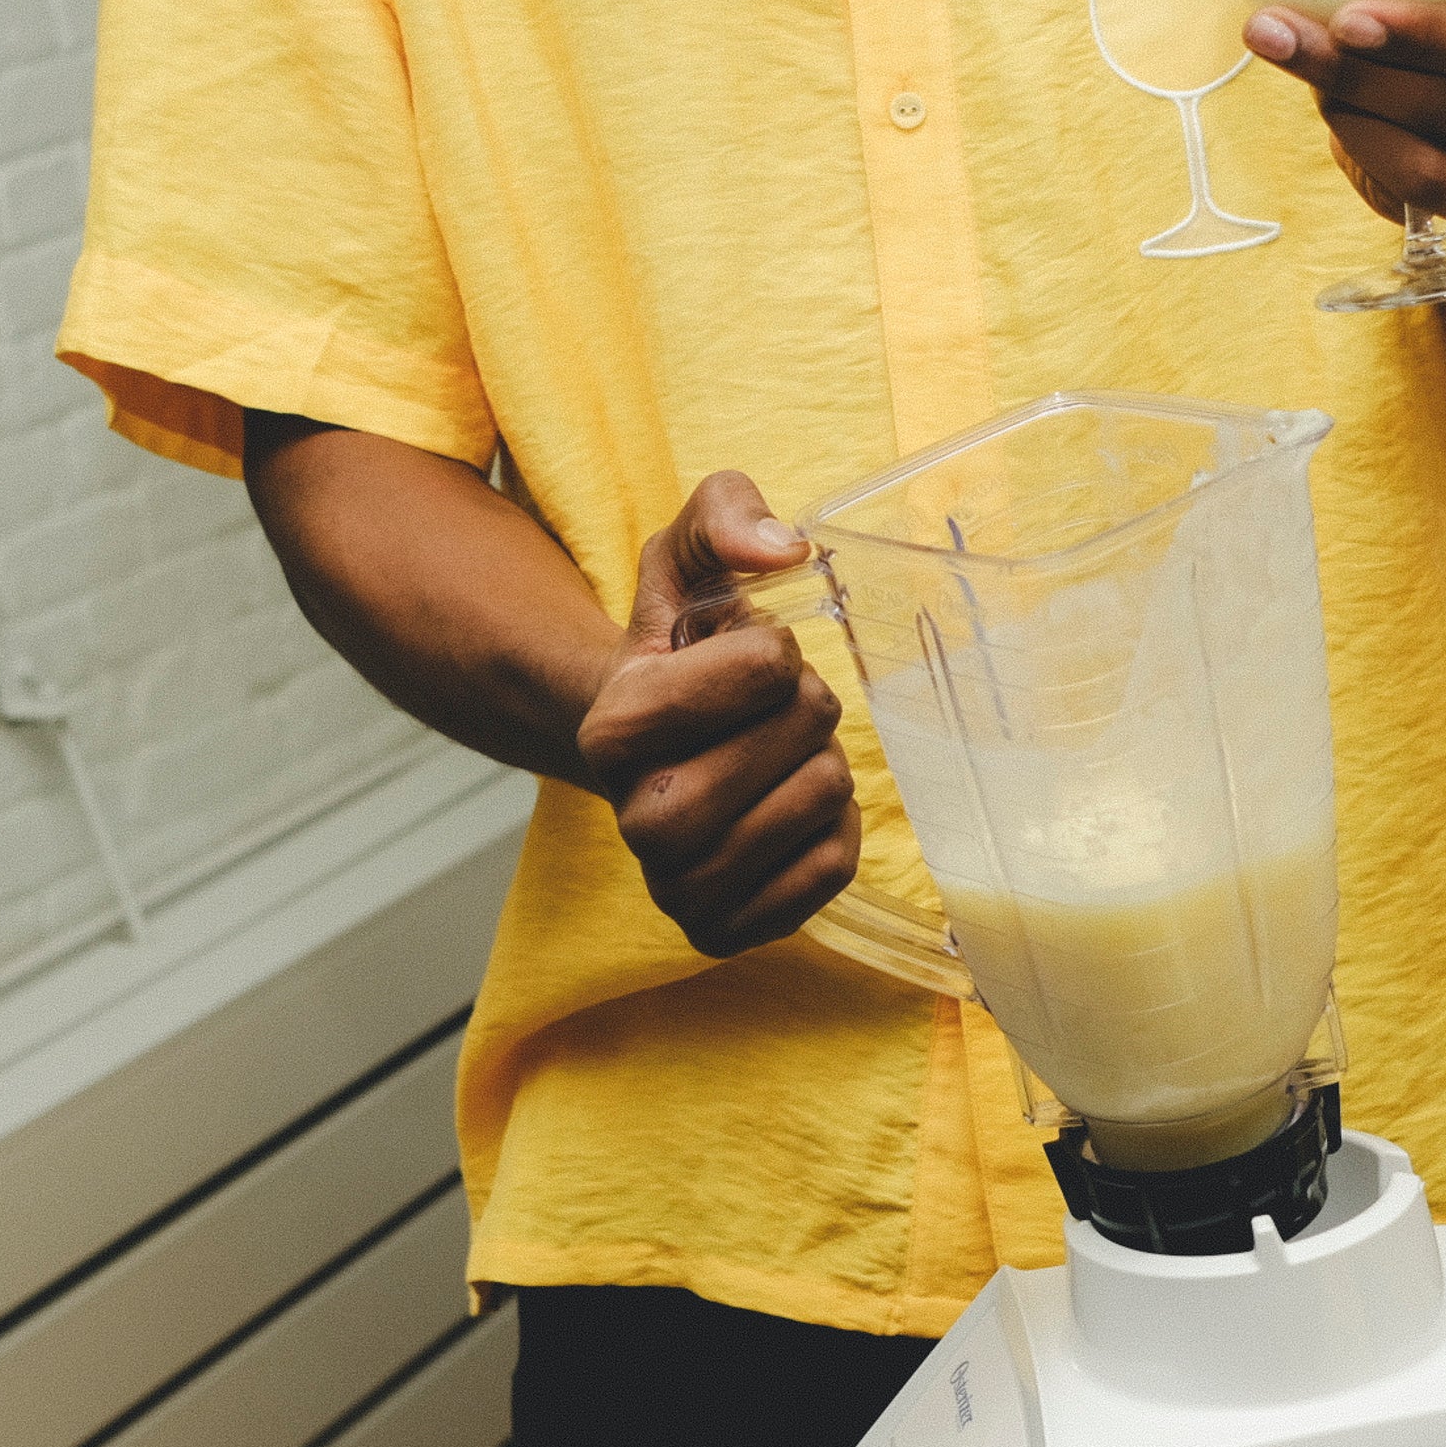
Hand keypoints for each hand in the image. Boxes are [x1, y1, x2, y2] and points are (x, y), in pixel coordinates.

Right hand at [575, 471, 858, 956]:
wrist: (656, 752)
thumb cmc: (680, 652)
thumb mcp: (687, 555)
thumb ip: (727, 514)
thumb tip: (786, 548)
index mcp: (611, 727)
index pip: (761, 669)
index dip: (773, 648)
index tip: (743, 655)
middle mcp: (634, 820)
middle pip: (799, 739)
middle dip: (809, 706)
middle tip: (772, 709)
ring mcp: (678, 888)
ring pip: (821, 801)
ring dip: (823, 764)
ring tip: (775, 758)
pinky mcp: (726, 932)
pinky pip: (833, 868)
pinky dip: (834, 829)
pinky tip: (785, 810)